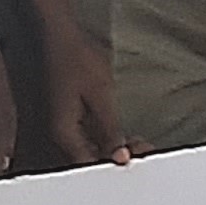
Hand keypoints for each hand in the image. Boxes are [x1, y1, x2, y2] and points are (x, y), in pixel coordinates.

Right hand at [41, 21, 139, 167]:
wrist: (61, 36)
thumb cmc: (77, 59)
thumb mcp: (100, 94)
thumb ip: (110, 129)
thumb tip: (119, 158)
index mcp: (63, 133)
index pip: (89, 166)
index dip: (115, 168)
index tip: (139, 161)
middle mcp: (60, 135)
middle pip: (91, 160)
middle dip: (119, 158)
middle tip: (145, 150)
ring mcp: (65, 126)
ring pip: (92, 150)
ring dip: (116, 148)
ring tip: (141, 144)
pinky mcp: (70, 118)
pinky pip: (90, 137)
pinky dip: (109, 138)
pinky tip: (126, 135)